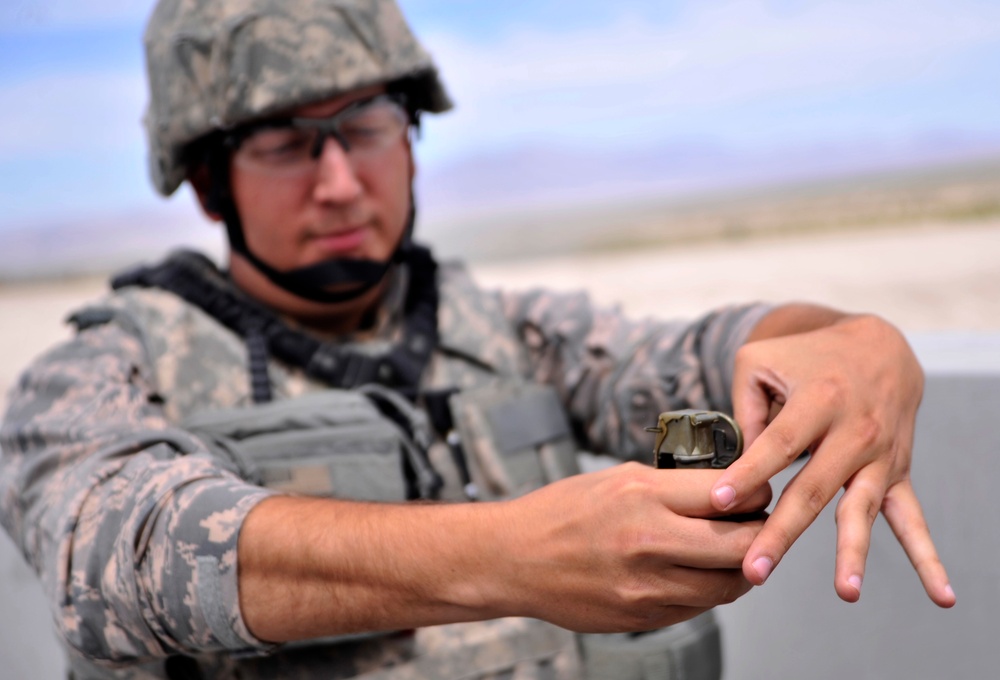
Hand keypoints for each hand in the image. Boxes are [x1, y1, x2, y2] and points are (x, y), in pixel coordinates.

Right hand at [498, 463, 770, 632]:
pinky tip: (698, 574)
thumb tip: (726, 492)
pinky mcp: (642, 615)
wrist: (514, 559)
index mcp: (642, 494)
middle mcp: (648, 539)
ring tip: (732, 554)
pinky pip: (699, 607)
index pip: (730, 493)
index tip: (756, 493)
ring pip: (728, 584)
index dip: (755, 493)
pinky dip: (709, 590)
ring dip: (740, 569)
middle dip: (760, 533)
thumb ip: (672, 487)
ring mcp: (646, 584)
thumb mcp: (616, 478)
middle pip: (741, 543)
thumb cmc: (562, 512)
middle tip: (757, 526)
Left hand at [712, 312, 953, 606]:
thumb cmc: (807, 357)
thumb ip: (744, 410)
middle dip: (783, 532)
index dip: (749, 471)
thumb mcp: (761, 361)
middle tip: (756, 569)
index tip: (720, 501)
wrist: (878, 346)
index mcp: (818, 399)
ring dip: (853, 551)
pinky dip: (928, 558)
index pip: (779, 443)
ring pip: (862, 508)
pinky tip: (941, 594)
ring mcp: (879, 456)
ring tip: (847, 590)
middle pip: (814, 488)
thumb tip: (740, 465)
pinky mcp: (896, 473)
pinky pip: (913, 519)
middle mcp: (854, 430)